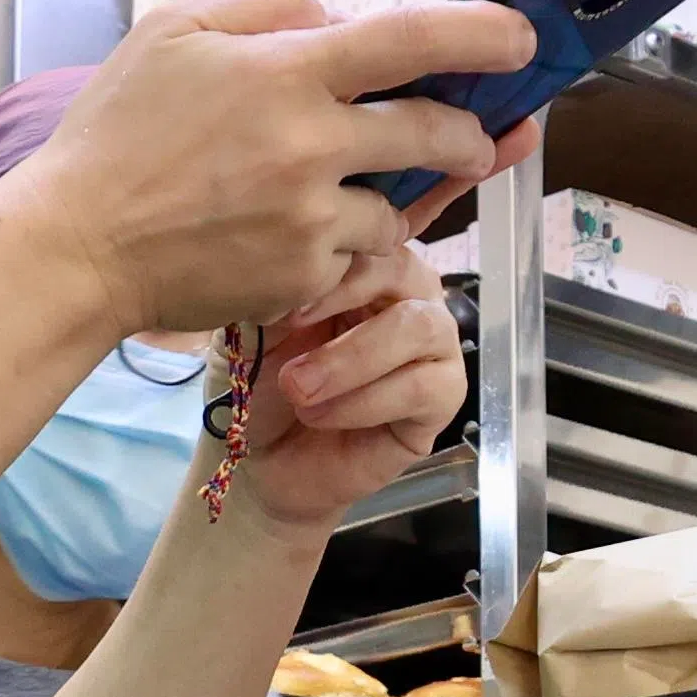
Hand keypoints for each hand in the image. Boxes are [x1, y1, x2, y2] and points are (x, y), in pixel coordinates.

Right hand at [26, 0, 491, 334]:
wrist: (77, 247)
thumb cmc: (116, 133)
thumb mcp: (173, 26)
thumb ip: (265, 0)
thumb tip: (334, 11)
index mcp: (283, 71)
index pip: (411, 38)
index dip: (481, 33)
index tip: (520, 37)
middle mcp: (310, 145)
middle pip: (435, 131)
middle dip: (469, 132)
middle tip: (473, 133)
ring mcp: (311, 218)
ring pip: (400, 205)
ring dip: (394, 194)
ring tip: (344, 190)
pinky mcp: (303, 276)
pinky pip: (354, 254)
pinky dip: (341, 242)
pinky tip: (291, 233)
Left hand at [212, 270, 466, 538]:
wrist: (260, 461)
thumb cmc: (260, 386)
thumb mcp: (255, 328)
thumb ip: (281, 287)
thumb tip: (300, 265)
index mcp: (368, 269)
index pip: (373, 235)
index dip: (333, 262)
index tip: (284, 301)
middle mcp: (410, 299)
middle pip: (407, 270)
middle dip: (345, 299)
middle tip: (291, 330)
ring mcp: (433, 349)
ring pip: (420, 328)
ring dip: (352, 359)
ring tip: (299, 389)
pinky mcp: (441, 401)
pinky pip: (423, 387)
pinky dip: (365, 401)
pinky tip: (321, 416)